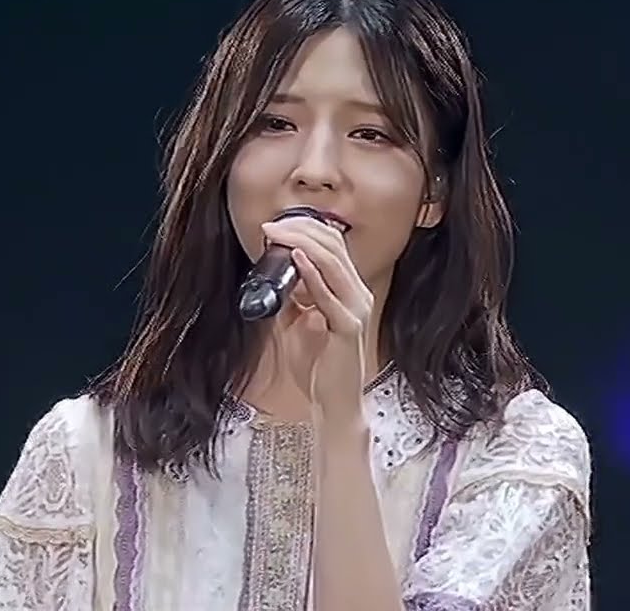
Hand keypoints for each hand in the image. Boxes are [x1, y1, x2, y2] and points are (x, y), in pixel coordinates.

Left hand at [261, 216, 372, 424]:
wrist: (333, 403)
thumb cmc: (319, 366)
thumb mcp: (297, 322)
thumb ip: (291, 298)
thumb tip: (273, 276)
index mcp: (349, 290)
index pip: (333, 245)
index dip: (306, 228)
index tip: (276, 225)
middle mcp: (357, 294)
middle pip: (334, 246)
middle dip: (301, 230)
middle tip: (271, 226)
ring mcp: (356, 309)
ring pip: (333, 263)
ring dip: (302, 243)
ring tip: (278, 234)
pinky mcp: (348, 327)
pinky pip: (330, 295)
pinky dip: (312, 273)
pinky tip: (297, 258)